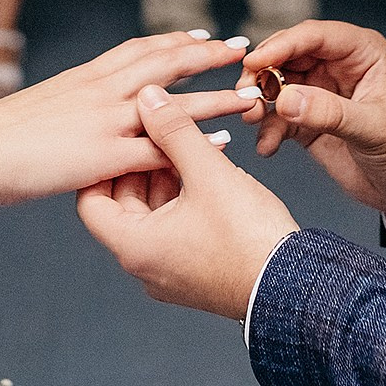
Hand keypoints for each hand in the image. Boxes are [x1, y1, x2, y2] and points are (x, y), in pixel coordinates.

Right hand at [0, 33, 252, 206]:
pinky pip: (161, 151)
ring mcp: (105, 123)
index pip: (139, 49)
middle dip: (206, 54)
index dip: (172, 41)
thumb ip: (66, 104)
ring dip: (216, 98)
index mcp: (85, 77)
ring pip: (175, 105)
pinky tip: (223, 146)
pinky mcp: (104, 157)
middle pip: (165, 63)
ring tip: (249, 94)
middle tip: (242, 47)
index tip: (200, 34)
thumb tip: (75, 108)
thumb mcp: (37, 106)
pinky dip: (195, 146)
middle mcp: (101, 91)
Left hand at [78, 88, 296, 317]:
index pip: (90, 201)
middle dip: (139, 165)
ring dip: (164, 179)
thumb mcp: (208, 172)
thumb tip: (148, 98)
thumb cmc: (250, 238)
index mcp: (134, 247)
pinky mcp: (194, 274)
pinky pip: (175, 230)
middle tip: (157, 131)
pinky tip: (205, 172)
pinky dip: (182, 200)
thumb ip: (175, 130)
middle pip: (122, 206)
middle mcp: (144, 266)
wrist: (295, 287)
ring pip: (152, 216)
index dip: (100, 164)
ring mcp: (170, 274)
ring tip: (186, 145)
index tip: (115, 136)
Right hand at [233, 20, 385, 225]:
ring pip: (277, 83)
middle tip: (245, 94)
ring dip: (260, 100)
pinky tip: (267, 147)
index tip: (255, 62)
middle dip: (262, 72)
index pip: (316, 36)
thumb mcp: (376, 129)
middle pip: (288, 55)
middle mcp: (337, 66)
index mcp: (362, 53)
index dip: (282, 45)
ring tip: (252, 120)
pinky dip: (268, 129)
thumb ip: (331, 113)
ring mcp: (321, 93)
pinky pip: (279, 117)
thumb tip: (286, 99)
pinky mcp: (309, 121)